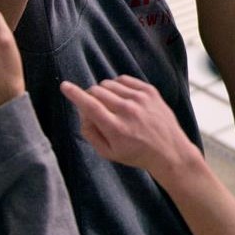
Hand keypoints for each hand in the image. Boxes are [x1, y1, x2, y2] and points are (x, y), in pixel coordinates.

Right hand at [60, 75, 198, 174]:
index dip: (74, 94)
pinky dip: (117, 87)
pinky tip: (123, 99)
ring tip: (112, 107)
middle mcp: (128, 111)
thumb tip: (82, 112)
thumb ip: (90, 132)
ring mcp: (140, 99)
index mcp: (116, 128)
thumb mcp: (108, 153)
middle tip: (97, 110)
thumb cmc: (136, 154)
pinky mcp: (149, 91)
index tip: (64, 86)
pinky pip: (123, 80)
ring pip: (108, 84)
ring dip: (104, 92)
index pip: (89, 105)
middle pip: (96, 91)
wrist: (170, 151)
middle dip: (90, 98)